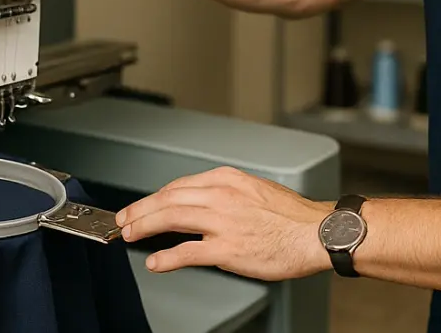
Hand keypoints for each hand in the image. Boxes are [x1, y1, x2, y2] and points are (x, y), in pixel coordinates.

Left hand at [116, 166, 331, 281]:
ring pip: (171, 218)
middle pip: (168, 198)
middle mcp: (221, 195)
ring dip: (144, 225)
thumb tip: (203, 205)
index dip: (155, 197)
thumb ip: (227, 194)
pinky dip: (166, 256)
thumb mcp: (255, 189)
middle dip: (140, 209)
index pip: (179, 185)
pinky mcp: (228, 248)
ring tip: (129, 234)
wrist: (317, 232)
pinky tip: (155, 261)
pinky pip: (188, 251)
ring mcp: (223, 221)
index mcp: (227, 179)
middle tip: (123, 219)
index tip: (144, 205)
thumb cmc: (293, 216)